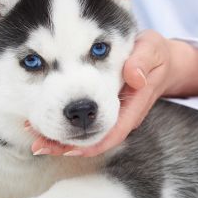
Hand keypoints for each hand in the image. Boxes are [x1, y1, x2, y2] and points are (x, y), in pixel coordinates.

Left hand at [30, 31, 197, 156]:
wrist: (162, 60)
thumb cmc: (156, 54)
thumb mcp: (153, 50)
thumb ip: (144, 60)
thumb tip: (135, 76)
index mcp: (134, 105)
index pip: (112, 131)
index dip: (90, 142)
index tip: (67, 148)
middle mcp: (122, 116)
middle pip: (94, 139)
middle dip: (67, 144)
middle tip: (39, 145)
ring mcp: (112, 114)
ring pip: (86, 133)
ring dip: (61, 137)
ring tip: (34, 137)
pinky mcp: (104, 108)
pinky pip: (84, 122)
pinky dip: (64, 124)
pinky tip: (44, 121)